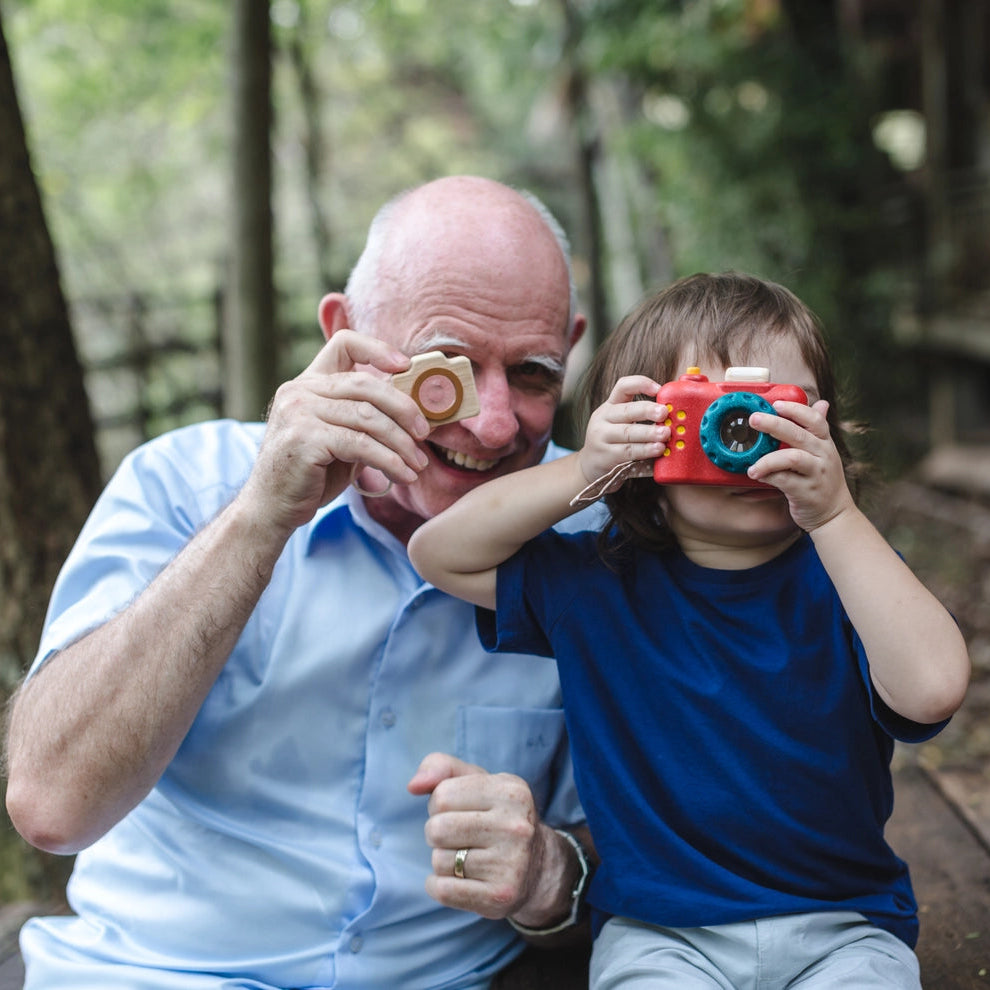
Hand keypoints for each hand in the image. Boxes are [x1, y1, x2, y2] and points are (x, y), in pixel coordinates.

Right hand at [239, 330, 431, 532]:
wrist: (272, 507)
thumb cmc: (312, 474)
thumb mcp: (340, 437)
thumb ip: (364, 418)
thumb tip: (413, 413)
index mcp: (308, 382)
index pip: (344, 343)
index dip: (378, 349)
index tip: (406, 367)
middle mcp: (299, 390)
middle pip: (366, 384)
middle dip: (404, 409)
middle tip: (424, 433)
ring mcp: (298, 412)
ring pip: (368, 417)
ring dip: (401, 442)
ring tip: (418, 464)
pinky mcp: (304, 438)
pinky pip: (360, 444)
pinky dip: (389, 461)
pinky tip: (403, 475)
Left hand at [407, 752, 562, 921]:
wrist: (538, 866)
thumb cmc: (496, 815)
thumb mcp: (477, 781)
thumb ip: (442, 768)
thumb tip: (414, 786)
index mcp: (511, 791)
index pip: (442, 795)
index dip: (440, 804)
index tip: (459, 811)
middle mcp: (516, 826)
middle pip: (437, 829)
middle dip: (437, 833)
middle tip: (459, 837)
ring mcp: (511, 864)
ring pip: (439, 861)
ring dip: (443, 860)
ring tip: (467, 857)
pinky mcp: (501, 896)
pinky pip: (444, 890)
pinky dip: (439, 885)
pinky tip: (458, 879)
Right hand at [577, 375, 667, 486]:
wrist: (589, 465)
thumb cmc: (613, 441)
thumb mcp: (620, 423)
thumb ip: (640, 415)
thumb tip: (673, 411)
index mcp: (610, 406)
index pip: (623, 386)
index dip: (641, 384)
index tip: (659, 389)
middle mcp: (603, 418)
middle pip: (627, 410)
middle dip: (648, 410)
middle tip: (664, 413)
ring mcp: (601, 437)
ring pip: (628, 432)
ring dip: (649, 433)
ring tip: (666, 434)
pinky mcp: (605, 455)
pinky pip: (628, 451)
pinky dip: (645, 450)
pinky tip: (658, 449)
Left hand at [746, 399, 854, 531]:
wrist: (834, 514)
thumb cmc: (822, 480)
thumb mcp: (824, 452)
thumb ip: (817, 430)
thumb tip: (821, 403)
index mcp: (824, 443)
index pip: (815, 420)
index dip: (796, 409)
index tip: (777, 404)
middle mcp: (823, 455)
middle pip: (799, 434)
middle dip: (774, 424)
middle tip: (754, 419)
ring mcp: (817, 474)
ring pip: (792, 458)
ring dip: (767, 459)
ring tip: (751, 466)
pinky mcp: (807, 492)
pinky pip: (785, 481)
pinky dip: (769, 477)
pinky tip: (757, 476)